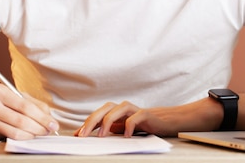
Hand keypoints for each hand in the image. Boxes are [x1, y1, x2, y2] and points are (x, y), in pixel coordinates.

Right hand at [0, 83, 59, 139]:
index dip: (42, 116)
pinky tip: (29, 136)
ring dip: (33, 134)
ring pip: (16, 130)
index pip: (25, 105)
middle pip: (22, 118)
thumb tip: (49, 116)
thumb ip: (33, 103)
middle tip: (49, 130)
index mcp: (0, 90)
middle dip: (40, 126)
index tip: (53, 123)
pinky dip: (23, 137)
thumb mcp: (14, 96)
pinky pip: (9, 136)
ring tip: (41, 133)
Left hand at [75, 97, 223, 137]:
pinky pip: (137, 117)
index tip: (76, 135)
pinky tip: (126, 135)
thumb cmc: (144, 125)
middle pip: (105, 108)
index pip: (98, 114)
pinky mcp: (147, 115)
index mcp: (117, 112)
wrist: (168, 121)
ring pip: (118, 109)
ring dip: (108, 121)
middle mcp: (124, 109)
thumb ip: (110, 130)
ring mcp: (136, 110)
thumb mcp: (124, 129)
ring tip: (102, 135)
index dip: (86, 123)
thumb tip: (90, 135)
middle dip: (92, 120)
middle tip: (83, 134)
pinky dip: (130, 125)